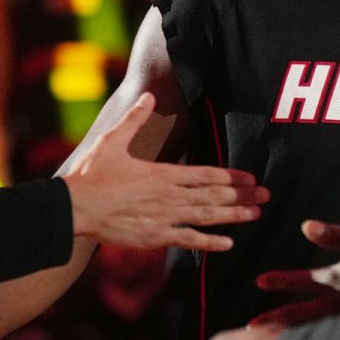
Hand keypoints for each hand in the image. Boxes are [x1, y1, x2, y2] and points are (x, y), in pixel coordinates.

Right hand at [65, 93, 269, 251]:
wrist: (74, 209)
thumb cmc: (92, 175)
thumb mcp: (113, 140)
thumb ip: (135, 119)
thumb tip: (147, 95)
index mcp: (164, 172)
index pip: (207, 174)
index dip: (231, 176)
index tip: (251, 177)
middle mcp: (170, 195)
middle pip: (214, 195)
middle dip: (243, 195)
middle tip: (266, 195)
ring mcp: (164, 217)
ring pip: (207, 217)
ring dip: (234, 216)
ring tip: (256, 214)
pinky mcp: (155, 237)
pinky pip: (188, 240)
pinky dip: (209, 243)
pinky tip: (228, 244)